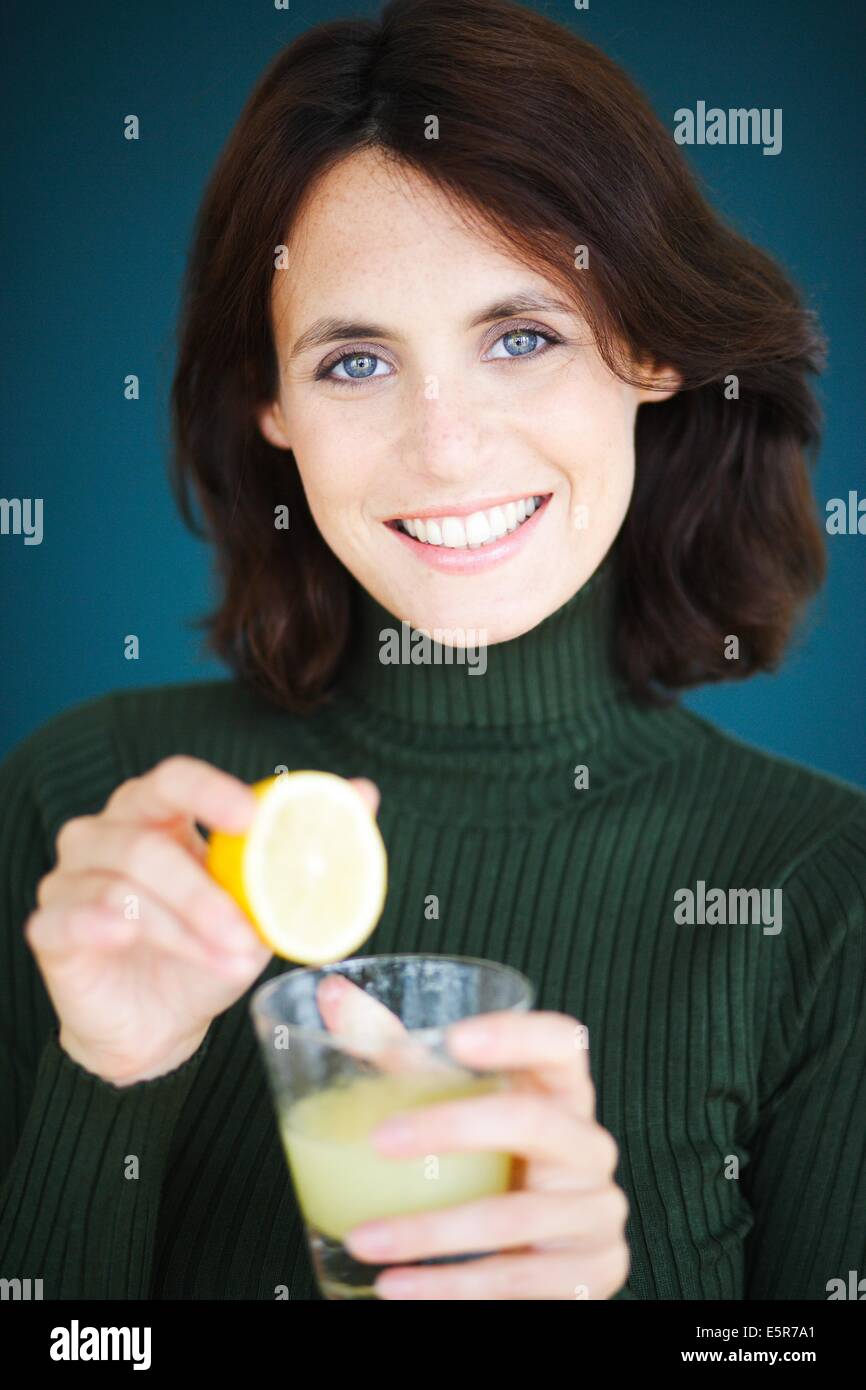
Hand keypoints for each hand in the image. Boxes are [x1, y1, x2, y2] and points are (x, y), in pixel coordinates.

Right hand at [27, 755, 379, 1086]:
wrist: (160, 1025)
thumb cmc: (208, 949)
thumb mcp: (264, 903)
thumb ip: (303, 845)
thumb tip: (366, 792)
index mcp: (158, 814)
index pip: (175, 780)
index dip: (209, 790)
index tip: (252, 817)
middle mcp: (106, 834)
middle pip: (144, 837)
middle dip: (200, 889)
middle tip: (245, 931)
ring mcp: (72, 880)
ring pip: (120, 885)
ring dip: (179, 927)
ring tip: (225, 963)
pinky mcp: (51, 928)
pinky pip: (69, 918)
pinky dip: (100, 923)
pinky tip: (124, 935)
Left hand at [344, 1011, 629, 1299]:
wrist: (538, 1260)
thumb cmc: (488, 1166)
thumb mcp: (450, 1107)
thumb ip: (397, 1053)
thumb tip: (332, 994)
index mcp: (562, 1093)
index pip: (562, 1044)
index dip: (517, 1035)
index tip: (456, 1037)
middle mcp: (589, 1146)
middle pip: (535, 1122)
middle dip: (452, 1128)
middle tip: (380, 1140)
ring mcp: (597, 1213)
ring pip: (515, 1218)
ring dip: (429, 1232)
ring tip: (363, 1239)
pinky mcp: (594, 1277)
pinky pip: (517, 1281)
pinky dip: (449, 1287)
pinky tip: (397, 1287)